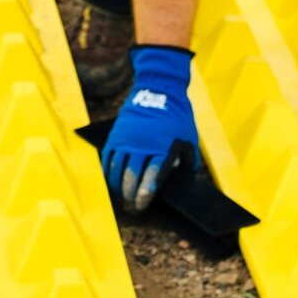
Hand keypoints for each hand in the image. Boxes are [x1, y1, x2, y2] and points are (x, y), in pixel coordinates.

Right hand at [100, 46, 199, 211]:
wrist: (158, 88)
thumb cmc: (178, 117)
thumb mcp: (189, 138)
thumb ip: (188, 161)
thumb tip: (184, 180)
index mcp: (164, 147)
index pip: (153, 174)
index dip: (146, 192)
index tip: (141, 204)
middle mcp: (143, 144)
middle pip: (132, 175)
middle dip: (130, 195)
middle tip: (131, 209)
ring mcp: (128, 139)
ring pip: (117, 169)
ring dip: (117, 187)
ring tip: (120, 200)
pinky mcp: (117, 135)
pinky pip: (108, 158)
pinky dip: (108, 173)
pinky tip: (111, 183)